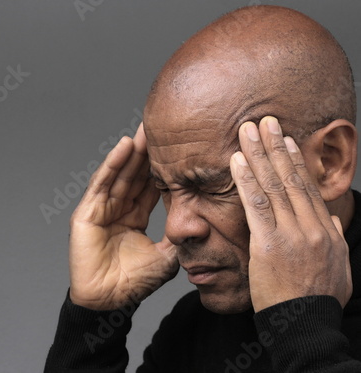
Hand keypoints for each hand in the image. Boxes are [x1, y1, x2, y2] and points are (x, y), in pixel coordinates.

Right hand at [69, 123, 178, 309]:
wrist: (109, 301)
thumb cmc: (133, 282)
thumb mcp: (166, 256)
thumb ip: (178, 237)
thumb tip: (200, 223)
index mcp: (134, 216)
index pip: (149, 186)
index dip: (161, 168)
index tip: (176, 148)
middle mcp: (117, 209)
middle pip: (134, 174)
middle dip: (147, 152)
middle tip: (160, 128)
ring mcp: (101, 209)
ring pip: (119, 174)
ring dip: (132, 152)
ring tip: (145, 130)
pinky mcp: (87, 213)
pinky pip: (102, 185)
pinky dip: (113, 165)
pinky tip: (125, 147)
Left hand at [230, 116, 351, 311]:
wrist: (306, 325)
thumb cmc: (317, 298)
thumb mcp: (337, 267)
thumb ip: (333, 241)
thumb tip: (332, 224)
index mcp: (324, 229)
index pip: (307, 187)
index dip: (294, 160)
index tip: (283, 140)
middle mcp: (310, 225)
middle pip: (291, 178)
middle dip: (274, 146)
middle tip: (263, 121)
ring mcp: (291, 233)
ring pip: (273, 185)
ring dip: (258, 155)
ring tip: (247, 131)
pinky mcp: (269, 244)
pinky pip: (256, 205)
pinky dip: (246, 180)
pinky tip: (236, 162)